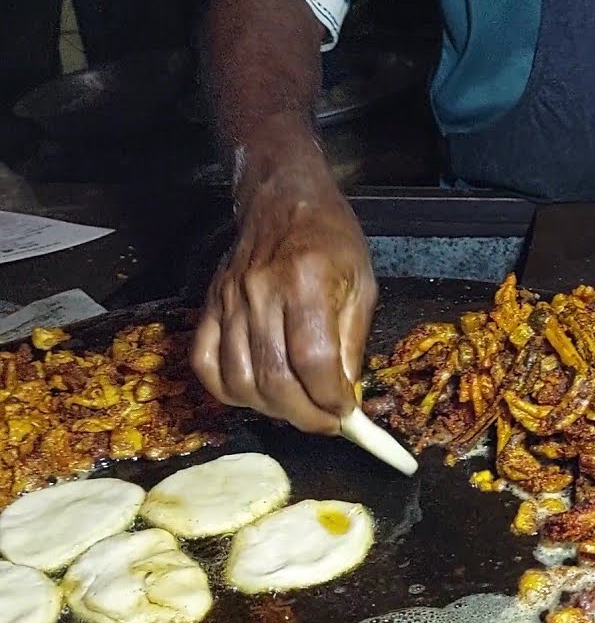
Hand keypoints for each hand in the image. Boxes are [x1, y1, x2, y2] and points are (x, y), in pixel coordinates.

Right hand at [191, 179, 375, 433]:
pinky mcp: (208, 306)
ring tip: (296, 409)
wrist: (283, 199)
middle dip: (304, 415)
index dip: (330, 397)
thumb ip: (353, 340)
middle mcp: (261, 292)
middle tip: (325, 422)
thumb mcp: (362, 282)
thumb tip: (346, 394)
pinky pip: (205, 364)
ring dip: (270, 410)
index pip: (313, 360)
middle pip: (273, 378)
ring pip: (238, 380)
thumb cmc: (332, 240)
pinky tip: (256, 395)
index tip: (346, 412)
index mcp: (306, 282)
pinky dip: (228, 392)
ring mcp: (228, 301)